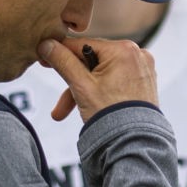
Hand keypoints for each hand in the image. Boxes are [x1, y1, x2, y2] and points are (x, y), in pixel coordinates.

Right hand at [37, 36, 157, 122]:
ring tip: (64, 113)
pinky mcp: (144, 82)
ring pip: (101, 73)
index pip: (82, 44)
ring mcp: (142, 68)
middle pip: (92, 61)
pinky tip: (90, 108)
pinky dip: (100, 92)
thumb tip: (46, 43)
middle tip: (54, 97)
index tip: (42, 57)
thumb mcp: (81, 86)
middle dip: (72, 82)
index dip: (60, 52)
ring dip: (82, 91)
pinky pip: (114, 80)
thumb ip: (63, 62)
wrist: (135, 143)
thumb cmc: (111, 115)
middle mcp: (137, 54)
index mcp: (124, 49)